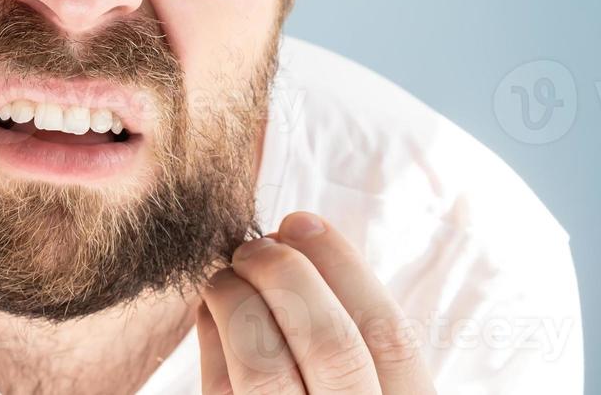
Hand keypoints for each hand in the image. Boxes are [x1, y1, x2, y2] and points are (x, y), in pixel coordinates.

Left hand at [197, 212, 434, 393]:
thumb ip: (352, 339)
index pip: (389, 336)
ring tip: (227, 275)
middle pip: (333, 346)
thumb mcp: (370, 389)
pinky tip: (212, 312)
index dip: (342, 267)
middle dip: (288, 276)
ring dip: (238, 302)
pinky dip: (211, 339)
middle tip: (257, 244)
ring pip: (266, 369)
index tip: (302, 222)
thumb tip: (294, 247)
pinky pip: (219, 392)